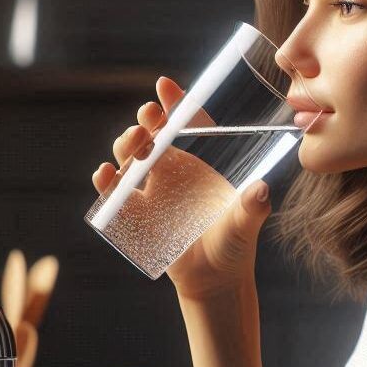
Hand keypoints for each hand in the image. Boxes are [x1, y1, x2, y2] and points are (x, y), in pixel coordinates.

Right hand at [91, 77, 271, 298]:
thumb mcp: (245, 224)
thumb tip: (260, 191)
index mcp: (199, 162)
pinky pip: (114, 195)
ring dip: (126, 146)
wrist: (215, 280)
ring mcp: (151, 192)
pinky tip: (105, 174)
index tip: (165, 86)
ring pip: (130, 159)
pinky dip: (106, 184)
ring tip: (134, 142)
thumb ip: (252, 208)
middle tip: (148, 118)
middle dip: (146, 121)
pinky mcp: (135, 217)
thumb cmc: (234, 244)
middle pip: (152, 136)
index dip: (175, 104)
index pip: (186, 125)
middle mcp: (172, 171)